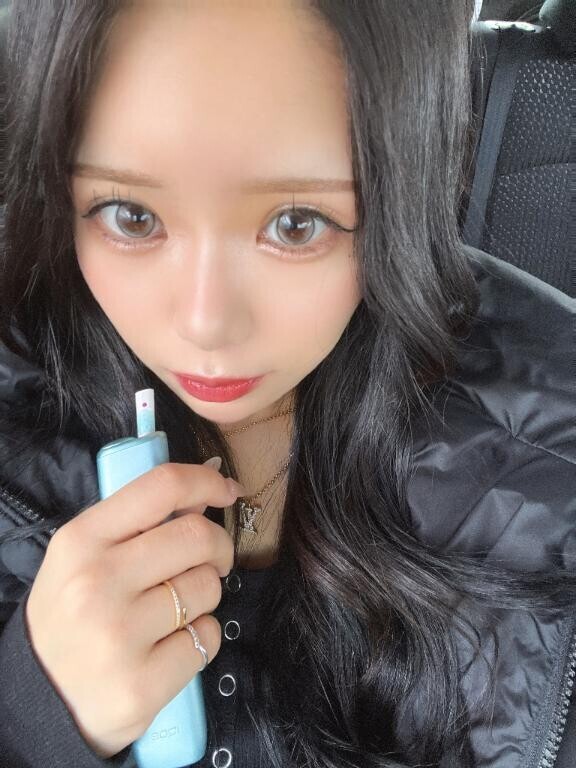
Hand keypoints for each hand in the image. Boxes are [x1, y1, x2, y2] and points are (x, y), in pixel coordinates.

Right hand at [25, 462, 242, 757]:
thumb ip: (137, 523)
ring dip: (205, 596)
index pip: (162, 487)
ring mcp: (118, 637)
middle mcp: (96, 584)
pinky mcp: (142, 685)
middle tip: (212, 561)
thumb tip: (203, 494)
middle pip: (198, 536)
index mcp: (80, 541)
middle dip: (219, 546)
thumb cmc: (71, 615)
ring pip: (208, 588)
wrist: (40, 699)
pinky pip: (209, 638)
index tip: (227, 489)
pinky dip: (201, 639)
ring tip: (175, 611)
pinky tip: (170, 647)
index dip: (206, 482)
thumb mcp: (83, 557)